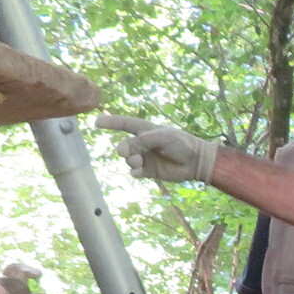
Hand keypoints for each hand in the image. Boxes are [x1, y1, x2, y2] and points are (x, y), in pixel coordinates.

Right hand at [101, 113, 218, 183]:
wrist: (196, 162)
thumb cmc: (183, 144)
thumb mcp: (164, 137)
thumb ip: (145, 140)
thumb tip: (128, 147)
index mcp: (146, 130)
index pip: (125, 124)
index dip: (111, 122)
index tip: (97, 122)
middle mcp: (142, 143)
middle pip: (124, 145)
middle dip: (123, 149)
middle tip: (126, 153)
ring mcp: (144, 157)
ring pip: (128, 159)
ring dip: (130, 161)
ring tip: (139, 162)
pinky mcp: (148, 171)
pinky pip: (134, 171)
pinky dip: (134, 171)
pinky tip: (138, 171)